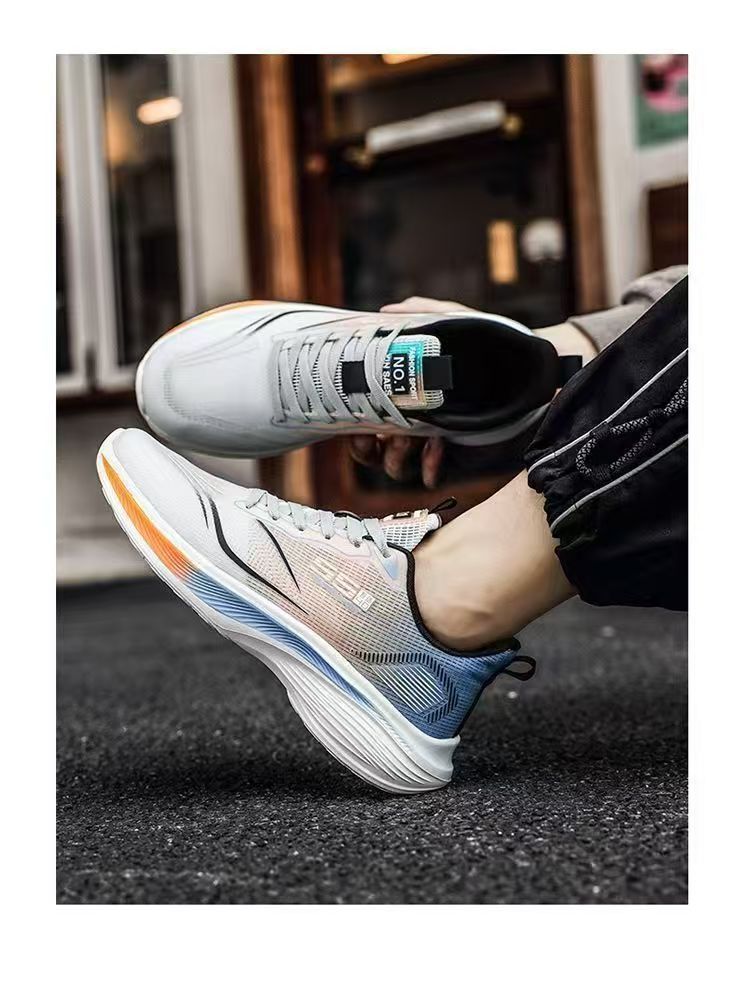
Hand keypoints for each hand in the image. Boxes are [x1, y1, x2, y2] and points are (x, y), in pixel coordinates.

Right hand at [347, 299, 598, 487]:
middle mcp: (414, 421)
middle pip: (373, 450)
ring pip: (396, 466)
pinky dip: (429, 468)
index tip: (355, 421)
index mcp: (405, 395)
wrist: (530, 368)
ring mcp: (433, 442)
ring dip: (395, 457)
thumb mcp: (455, 322)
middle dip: (367, 448)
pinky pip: (431, 476)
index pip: (366, 418)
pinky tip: (438, 449)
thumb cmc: (491, 344)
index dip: (354, 426)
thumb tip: (386, 311)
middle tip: (377, 435)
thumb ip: (423, 312)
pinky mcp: (456, 458)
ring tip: (410, 439)